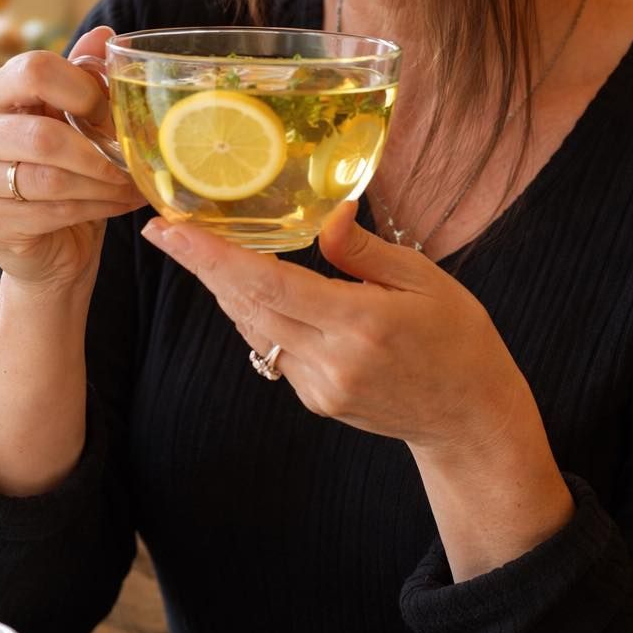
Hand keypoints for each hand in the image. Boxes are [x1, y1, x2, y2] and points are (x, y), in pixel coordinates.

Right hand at [0, 25, 147, 292]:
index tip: (114, 112)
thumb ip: (84, 77)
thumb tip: (108, 35)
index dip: (83, 89)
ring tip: (136, 183)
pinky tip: (122, 203)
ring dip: (104, 183)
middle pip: (42, 135)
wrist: (49, 241)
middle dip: (99, 150)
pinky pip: (53, 212)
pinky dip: (98, 207)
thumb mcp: (74, 118)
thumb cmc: (64, 168)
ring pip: (51, 179)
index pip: (34, 70)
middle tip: (134, 158)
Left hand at [140, 200, 527, 453]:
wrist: (469, 417)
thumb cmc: (457, 338)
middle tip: (163, 230)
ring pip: (253, 328)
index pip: (269, 286)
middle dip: (201, 266)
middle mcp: (331, 361)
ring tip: (196, 248)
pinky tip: (252, 287)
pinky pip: (272, 348)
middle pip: (246, 306)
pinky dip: (257, 313)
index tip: (170, 232)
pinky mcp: (315, 400)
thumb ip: (364, 251)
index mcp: (360, 324)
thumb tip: (326, 215)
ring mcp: (319, 388)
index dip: (213, 258)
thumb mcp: (425, 280)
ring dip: (224, 288)